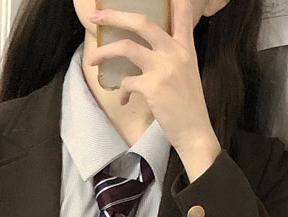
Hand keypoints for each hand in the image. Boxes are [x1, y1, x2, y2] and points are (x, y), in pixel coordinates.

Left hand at [87, 0, 222, 177]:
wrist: (195, 132)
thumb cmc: (188, 106)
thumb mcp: (187, 73)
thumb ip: (172, 56)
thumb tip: (148, 51)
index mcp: (185, 47)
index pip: (181, 13)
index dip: (171, 0)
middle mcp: (175, 52)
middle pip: (142, 22)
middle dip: (115, 16)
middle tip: (96, 16)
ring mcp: (163, 68)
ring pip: (126, 47)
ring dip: (104, 52)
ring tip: (93, 59)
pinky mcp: (152, 87)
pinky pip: (127, 82)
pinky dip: (122, 90)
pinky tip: (124, 99)